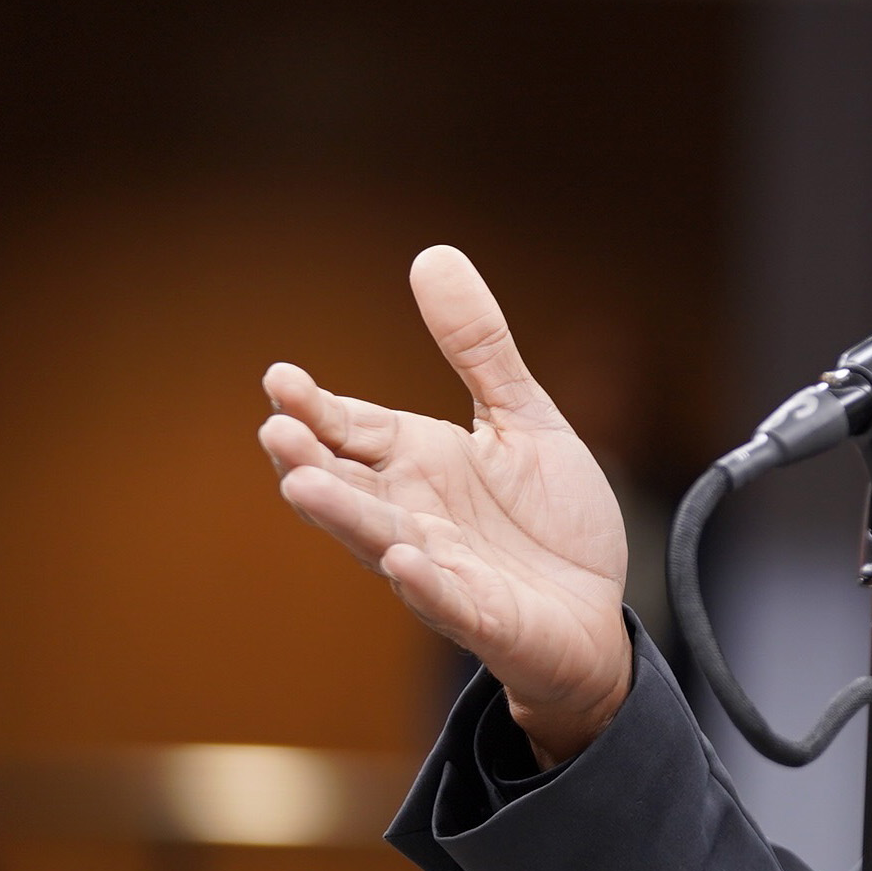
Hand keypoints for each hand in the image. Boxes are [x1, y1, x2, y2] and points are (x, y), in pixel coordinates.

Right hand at [257, 247, 632, 764]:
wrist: (597, 610)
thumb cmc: (549, 518)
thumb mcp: (523, 417)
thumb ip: (479, 348)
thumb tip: (432, 254)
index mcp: (418, 463)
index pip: (352, 428)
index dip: (316, 407)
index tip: (279, 377)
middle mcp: (414, 515)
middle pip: (349, 484)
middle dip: (311, 461)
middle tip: (274, 429)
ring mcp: (442, 569)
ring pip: (380, 541)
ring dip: (344, 516)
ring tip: (304, 486)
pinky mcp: (482, 616)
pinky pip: (447, 600)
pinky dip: (424, 583)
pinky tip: (402, 561)